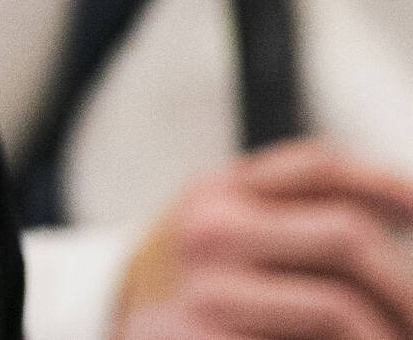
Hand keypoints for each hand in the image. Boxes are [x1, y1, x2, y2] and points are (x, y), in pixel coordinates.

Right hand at [111, 141, 412, 339]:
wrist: (109, 328)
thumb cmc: (180, 285)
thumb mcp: (213, 224)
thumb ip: (279, 206)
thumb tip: (398, 207)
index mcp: (216, 193)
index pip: (320, 168)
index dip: (387, 185)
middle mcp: (212, 233)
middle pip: (346, 236)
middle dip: (405, 286)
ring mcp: (212, 294)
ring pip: (340, 307)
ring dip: (386, 333)